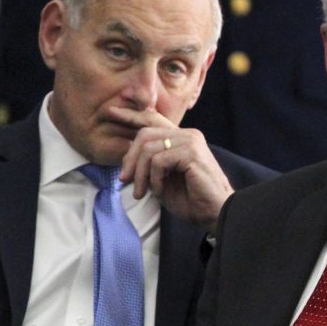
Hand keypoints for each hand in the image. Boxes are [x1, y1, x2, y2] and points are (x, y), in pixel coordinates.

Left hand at [113, 107, 233, 233]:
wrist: (215, 213)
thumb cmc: (192, 200)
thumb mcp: (163, 180)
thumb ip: (150, 166)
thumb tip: (127, 162)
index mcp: (182, 138)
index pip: (153, 119)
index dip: (131, 115)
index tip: (111, 112)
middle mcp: (187, 134)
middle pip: (145, 133)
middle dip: (130, 158)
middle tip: (124, 180)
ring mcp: (191, 141)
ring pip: (149, 148)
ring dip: (140, 174)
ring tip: (142, 192)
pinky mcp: (192, 152)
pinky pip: (159, 160)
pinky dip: (154, 178)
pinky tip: (159, 190)